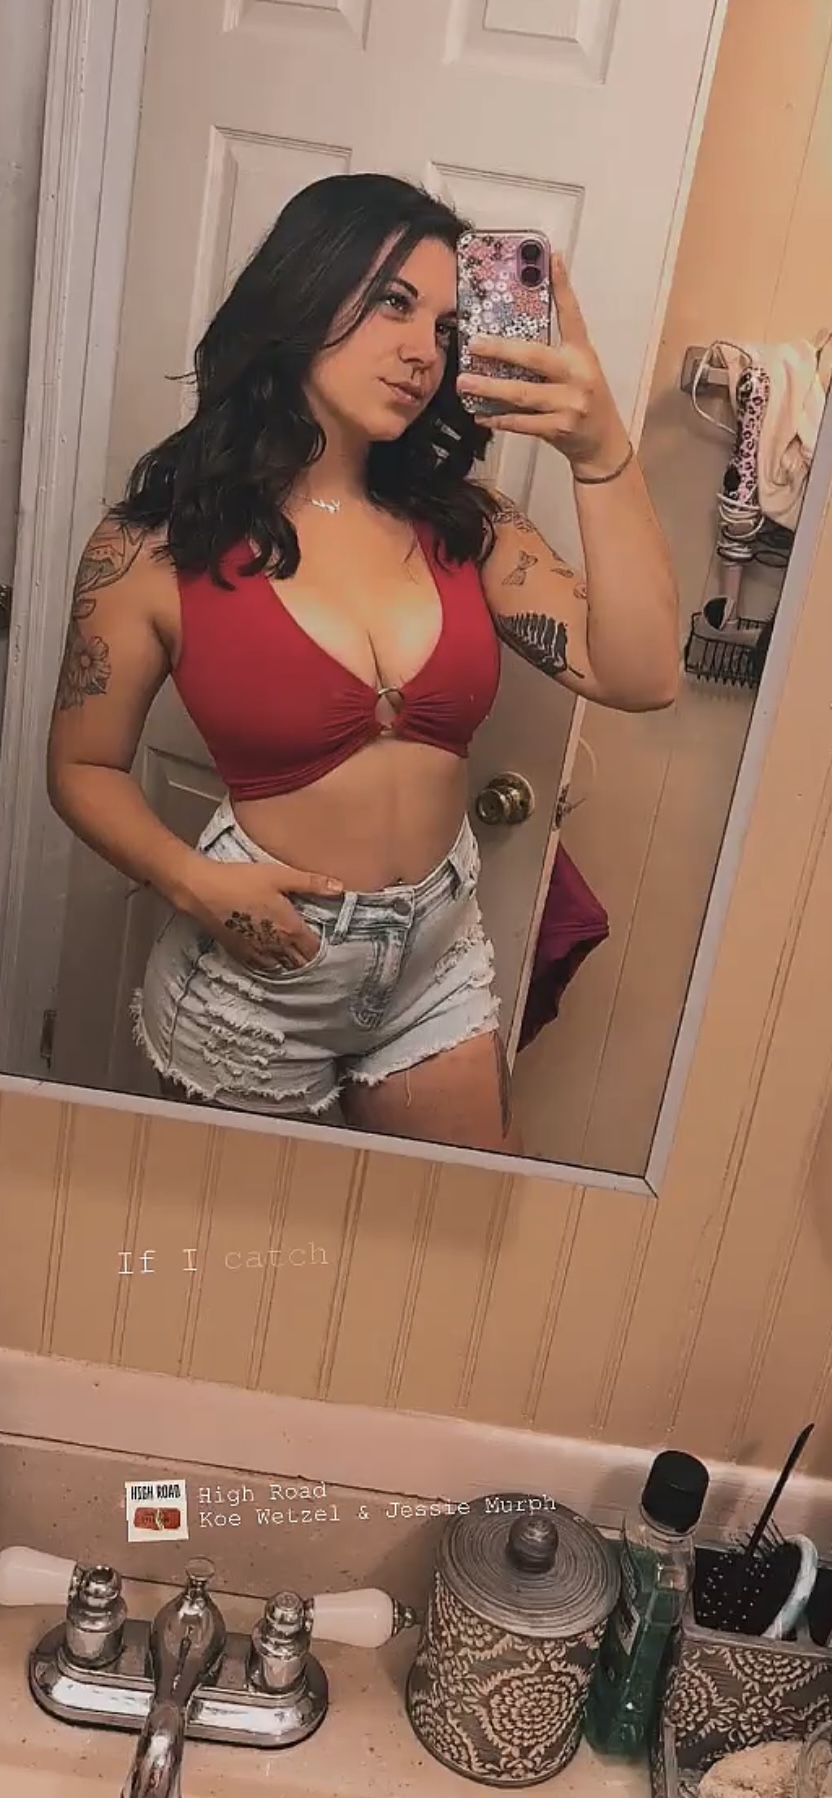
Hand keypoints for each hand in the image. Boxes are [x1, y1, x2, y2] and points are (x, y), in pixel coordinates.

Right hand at [186, 858, 342, 972]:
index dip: (322, 949)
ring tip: (294, 955)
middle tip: (313, 951)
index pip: (314, 950)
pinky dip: (270, 964)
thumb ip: (311, 883)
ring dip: (289, 963)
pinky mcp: (239, 952)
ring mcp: (256, 952)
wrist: (202, 889)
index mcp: (290, 929)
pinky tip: (270, 956)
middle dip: (307, 959)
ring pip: (280, 967)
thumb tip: (340, 887)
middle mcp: (276, 946)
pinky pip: (261, 966)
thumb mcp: (280, 876)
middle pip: (299, 963)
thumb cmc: (242, 880)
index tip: (326, 943)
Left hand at [456, 253, 630, 477]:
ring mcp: (570, 404)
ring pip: (523, 393)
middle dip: (501, 349)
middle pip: (536, 356)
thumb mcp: (576, 368)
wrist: (602, 442)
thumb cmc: (582, 398)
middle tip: (473, 342)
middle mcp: (577, 375)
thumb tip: (511, 329)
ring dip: (491, 387)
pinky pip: (523, 423)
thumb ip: (553, 348)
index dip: (563, 286)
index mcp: (582, 354)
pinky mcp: (560, 429)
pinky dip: (499, 418)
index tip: (551, 257)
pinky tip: (480, 414)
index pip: (572, 315)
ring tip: (464, 381)